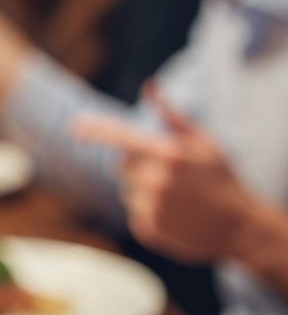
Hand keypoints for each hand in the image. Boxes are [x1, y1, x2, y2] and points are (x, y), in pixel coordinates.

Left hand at [76, 86, 253, 262]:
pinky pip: (133, 211)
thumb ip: (170, 115)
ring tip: (174, 196)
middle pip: (122, 165)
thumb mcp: (203, 143)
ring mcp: (151, 207)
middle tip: (167, 173)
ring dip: (142, 189)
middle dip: (137, 165)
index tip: (74, 126)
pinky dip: (147, 211)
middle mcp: (155, 180)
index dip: (95, 131)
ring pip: (126, 190)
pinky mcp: (147, 229)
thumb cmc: (221, 178)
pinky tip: (173, 213)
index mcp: (167, 155)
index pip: (120, 137)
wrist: (241, 227)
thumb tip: (149, 85)